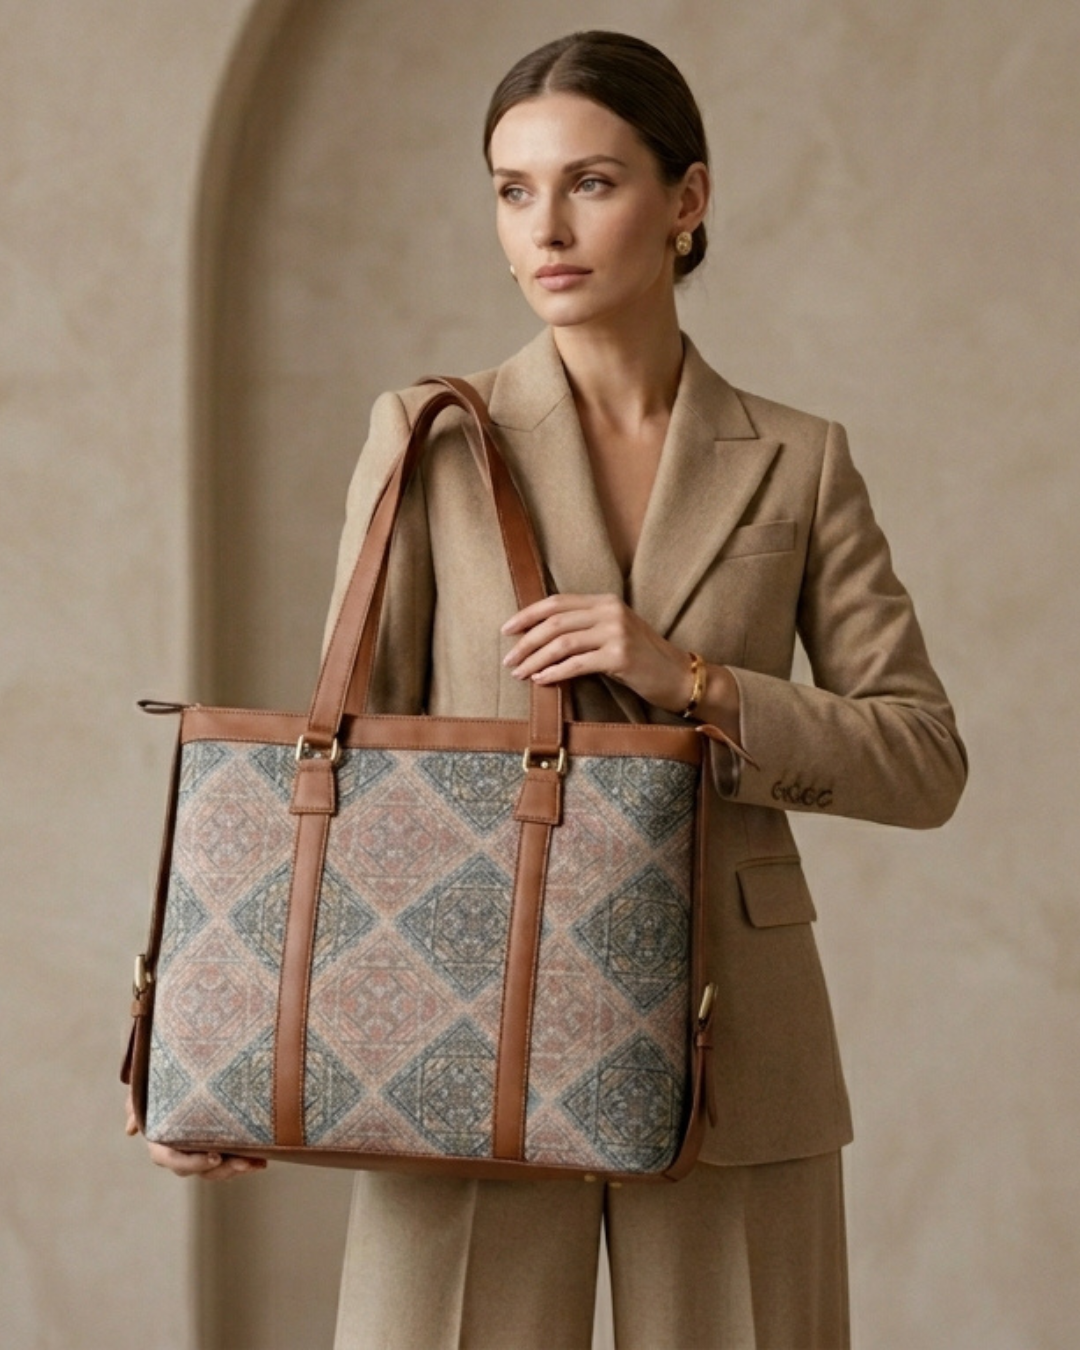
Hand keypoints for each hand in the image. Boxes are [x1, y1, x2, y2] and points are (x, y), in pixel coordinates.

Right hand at [126, 1087, 266, 1180]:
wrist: (180, 1075)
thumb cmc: (157, 1083)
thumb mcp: (144, 1089)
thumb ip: (135, 1102)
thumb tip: (130, 1129)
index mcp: (160, 1143)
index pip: (171, 1159)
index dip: (191, 1162)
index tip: (214, 1156)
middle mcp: (180, 1152)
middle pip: (200, 1169)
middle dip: (223, 1169)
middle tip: (243, 1161)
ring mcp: (199, 1153)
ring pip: (217, 1170)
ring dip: (237, 1169)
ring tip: (257, 1162)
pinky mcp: (217, 1147)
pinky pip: (229, 1161)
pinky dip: (245, 1163)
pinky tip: (262, 1161)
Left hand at [502, 593, 693, 712]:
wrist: (680, 677)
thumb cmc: (643, 661)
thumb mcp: (614, 635)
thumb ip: (584, 629)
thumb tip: (540, 640)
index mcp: (605, 601)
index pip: (557, 602)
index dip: (527, 615)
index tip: (506, 630)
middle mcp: (610, 611)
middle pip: (554, 622)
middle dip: (526, 642)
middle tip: (508, 660)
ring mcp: (616, 632)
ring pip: (562, 643)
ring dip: (535, 659)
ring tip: (519, 673)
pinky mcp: (620, 656)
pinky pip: (577, 664)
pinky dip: (554, 673)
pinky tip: (541, 681)